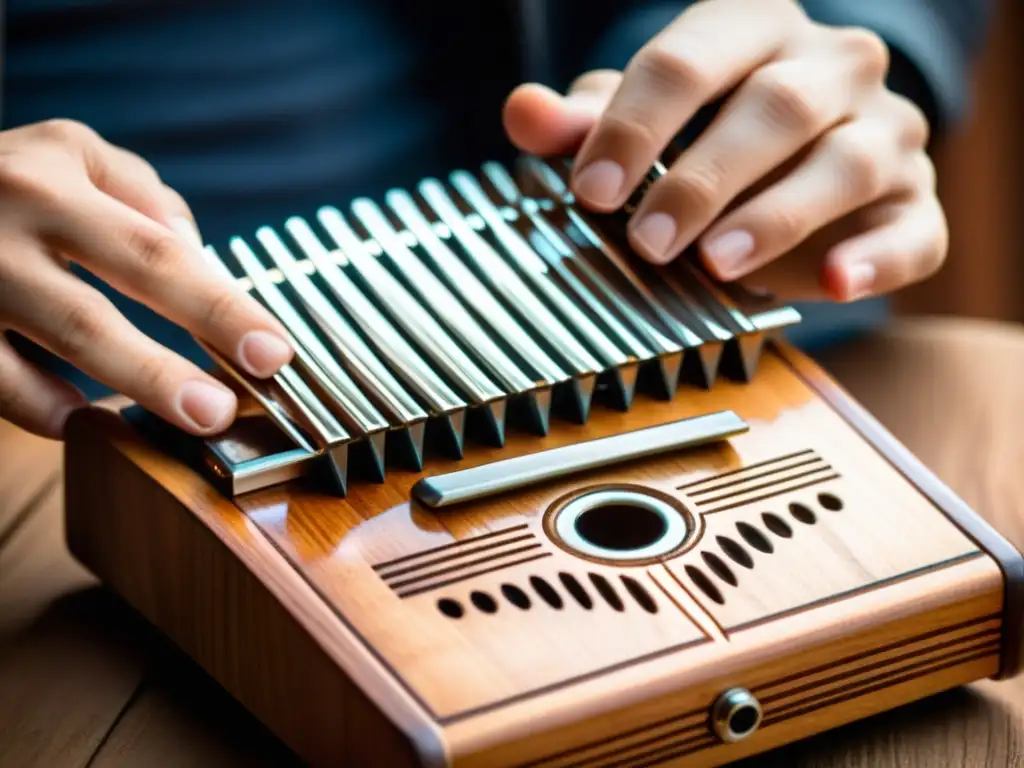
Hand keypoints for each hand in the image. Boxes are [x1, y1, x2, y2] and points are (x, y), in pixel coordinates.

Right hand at [0, 119, 292, 438]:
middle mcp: (9, 215)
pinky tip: (84, 422)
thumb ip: (140, 194)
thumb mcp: (66, 154)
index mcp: (55, 174)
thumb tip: (201, 255)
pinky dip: (40, 405)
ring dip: (128, 383)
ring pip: (55, 338)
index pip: (160, 249)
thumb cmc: (1, 178)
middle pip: (111, 296)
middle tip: (227, 406)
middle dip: (179, 357)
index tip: (273, 351)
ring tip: (188, 418)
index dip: (221, 306)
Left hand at [503, 0, 944, 303]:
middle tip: (649, 240)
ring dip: (778, 216)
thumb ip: (583, 121)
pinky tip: (835, 283)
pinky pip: (914, 230)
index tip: (590, 189)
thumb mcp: (637, 123)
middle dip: (704, 178)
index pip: (690, 61)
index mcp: (755, 27)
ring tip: (717, 264)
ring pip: (847, 162)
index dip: (635, 126)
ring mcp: (886, 130)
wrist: (795, 166)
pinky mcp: (915, 203)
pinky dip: (878, 259)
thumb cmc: (704, 135)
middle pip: (777, 105)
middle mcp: (835, 65)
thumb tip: (525, 112)